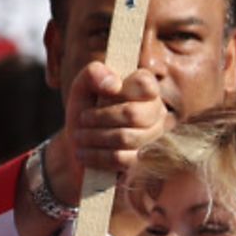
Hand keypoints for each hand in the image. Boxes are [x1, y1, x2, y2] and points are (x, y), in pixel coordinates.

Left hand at [47, 63, 171, 193]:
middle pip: (133, 114)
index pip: (145, 84)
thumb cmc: (85, 110)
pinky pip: (121, 159)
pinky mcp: (141, 162)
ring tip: (79, 137)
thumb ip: (93, 73)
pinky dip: (96, 156)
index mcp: (146, 89)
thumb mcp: (82, 87)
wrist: (79, 145)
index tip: (100, 96)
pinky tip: (84, 153)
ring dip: (94, 137)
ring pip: (126, 138)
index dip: (121, 91)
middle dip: (99, 118)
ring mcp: (152, 138)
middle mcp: (156, 112)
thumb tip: (114, 85)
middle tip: (82, 119)